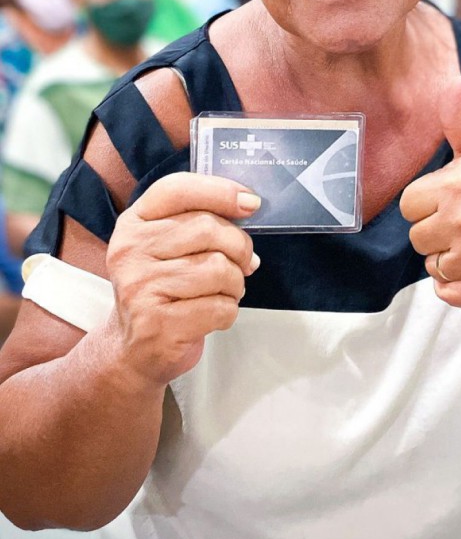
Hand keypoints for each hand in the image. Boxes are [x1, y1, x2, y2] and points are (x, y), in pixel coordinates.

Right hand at [104, 173, 260, 387]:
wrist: (135, 349)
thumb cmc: (163, 289)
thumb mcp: (168, 246)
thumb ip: (199, 219)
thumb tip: (248, 204)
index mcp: (133, 224)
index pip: (177, 189)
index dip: (220, 191)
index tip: (251, 202)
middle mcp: (130, 252)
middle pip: (207, 228)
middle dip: (239, 246)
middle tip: (244, 262)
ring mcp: (140, 289)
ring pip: (218, 269)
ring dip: (235, 283)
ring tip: (225, 290)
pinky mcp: (157, 325)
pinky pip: (219, 307)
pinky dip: (228, 311)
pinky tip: (213, 313)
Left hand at [400, 76, 460, 307]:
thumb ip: (459, 119)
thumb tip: (456, 81)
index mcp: (455, 185)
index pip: (408, 205)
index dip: (426, 205)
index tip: (449, 202)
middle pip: (416, 238)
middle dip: (436, 232)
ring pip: (431, 266)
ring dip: (448, 258)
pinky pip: (446, 293)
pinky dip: (456, 286)